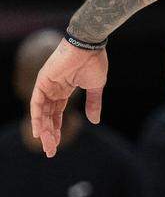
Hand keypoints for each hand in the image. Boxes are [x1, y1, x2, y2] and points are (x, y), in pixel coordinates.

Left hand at [30, 39, 107, 156]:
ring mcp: (46, 86)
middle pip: (49, 116)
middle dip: (50, 134)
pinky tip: (39, 131)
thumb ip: (94, 103)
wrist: (90, 45)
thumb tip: (95, 121)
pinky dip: (37, 117)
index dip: (57, 128)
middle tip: (51, 151)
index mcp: (64, 90)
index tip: (57, 143)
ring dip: (44, 129)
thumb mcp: (96, 86)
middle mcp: (53, 89)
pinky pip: (37, 103)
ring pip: (42, 112)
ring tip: (48, 145)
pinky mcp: (43, 82)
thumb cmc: (94, 62)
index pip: (57, 113)